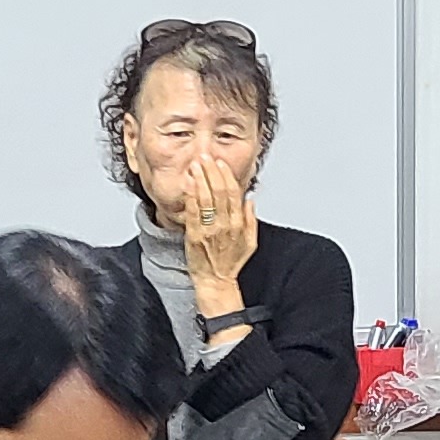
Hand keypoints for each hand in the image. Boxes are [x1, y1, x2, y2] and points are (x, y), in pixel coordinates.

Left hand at [182, 148, 259, 294]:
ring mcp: (208, 230)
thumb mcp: (250, 243)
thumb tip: (250, 200)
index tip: (220, 163)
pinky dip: (190, 196)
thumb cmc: (230, 263)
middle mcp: (224, 225)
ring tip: (195, 164)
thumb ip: (251, 221)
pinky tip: (188, 183)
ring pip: (206, 199)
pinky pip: (192, 212)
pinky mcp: (194, 236)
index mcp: (238, 225)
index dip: (226, 176)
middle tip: (205, 156)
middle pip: (219, 192)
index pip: (233, 194)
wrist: (215, 282)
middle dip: (211, 172)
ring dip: (200, 179)